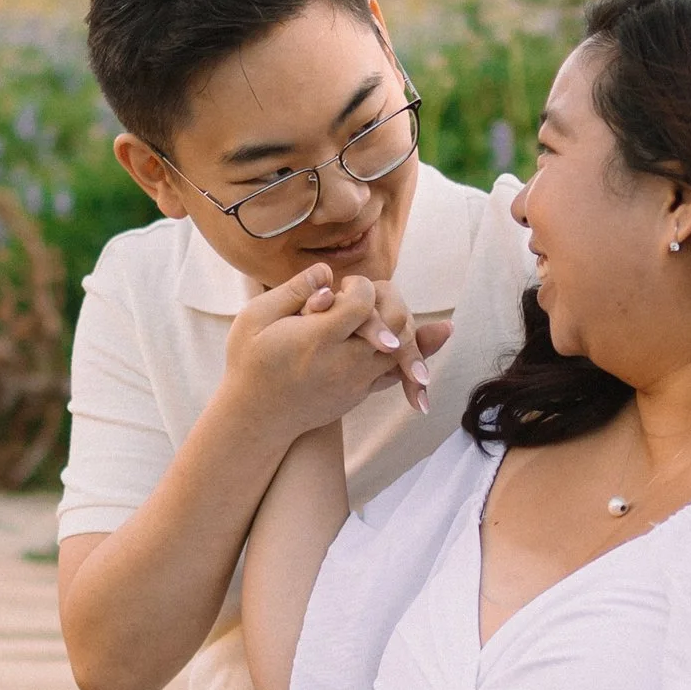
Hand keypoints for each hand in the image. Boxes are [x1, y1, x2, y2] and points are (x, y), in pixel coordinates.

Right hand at [221, 265, 430, 436]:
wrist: (256, 417)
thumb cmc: (249, 363)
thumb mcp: (254, 319)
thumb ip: (292, 291)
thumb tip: (326, 272)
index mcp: (317, 340)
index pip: (362, 302)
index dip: (358, 287)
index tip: (340, 288)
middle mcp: (344, 362)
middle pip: (393, 322)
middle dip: (385, 300)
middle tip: (362, 298)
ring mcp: (356, 381)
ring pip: (402, 348)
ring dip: (407, 325)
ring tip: (438, 321)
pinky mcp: (361, 393)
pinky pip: (397, 372)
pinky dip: (417, 354)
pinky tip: (442, 334)